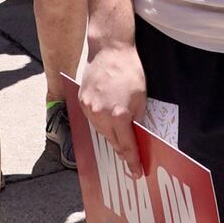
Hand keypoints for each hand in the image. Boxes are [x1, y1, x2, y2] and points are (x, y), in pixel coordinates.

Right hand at [75, 32, 149, 161]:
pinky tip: (107, 117)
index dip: (133, 161)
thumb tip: (136, 138)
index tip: (137, 172)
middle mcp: (101, 114)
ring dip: (111, 134)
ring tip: (120, 132)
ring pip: (101, 132)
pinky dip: (101, 122)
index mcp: (119, 115)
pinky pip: (93, 119)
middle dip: (122, 148)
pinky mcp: (82, 101)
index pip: (127, 146)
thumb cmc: (130, 71)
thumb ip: (137, 121)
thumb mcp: (141, 99)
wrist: (110, 50)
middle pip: (112, 141)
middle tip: (131, 156)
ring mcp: (89, 108)